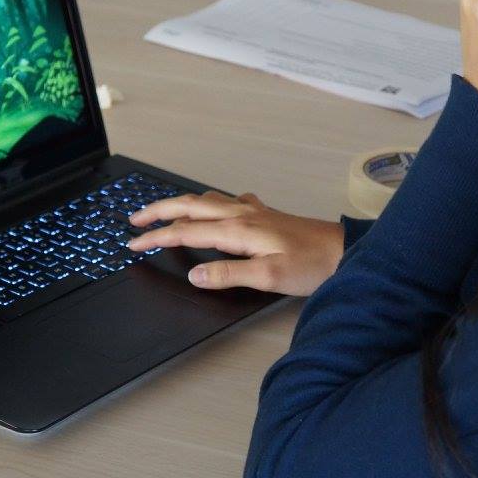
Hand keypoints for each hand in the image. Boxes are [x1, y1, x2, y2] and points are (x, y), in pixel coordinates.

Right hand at [127, 191, 343, 295]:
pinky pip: (226, 201)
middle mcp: (241, 214)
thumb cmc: (311, 266)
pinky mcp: (264, 213)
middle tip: (134, 221)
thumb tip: (195, 274)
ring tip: (162, 212)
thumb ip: (228, 274)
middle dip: (158, 211)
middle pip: (189, 206)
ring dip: (179, 204)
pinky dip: (207, 203)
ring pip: (206, 200)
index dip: (156, 238)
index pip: (185, 231)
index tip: (133, 244)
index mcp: (237, 229)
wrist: (344, 252)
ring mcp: (253, 211)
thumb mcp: (268, 277)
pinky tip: (214, 209)